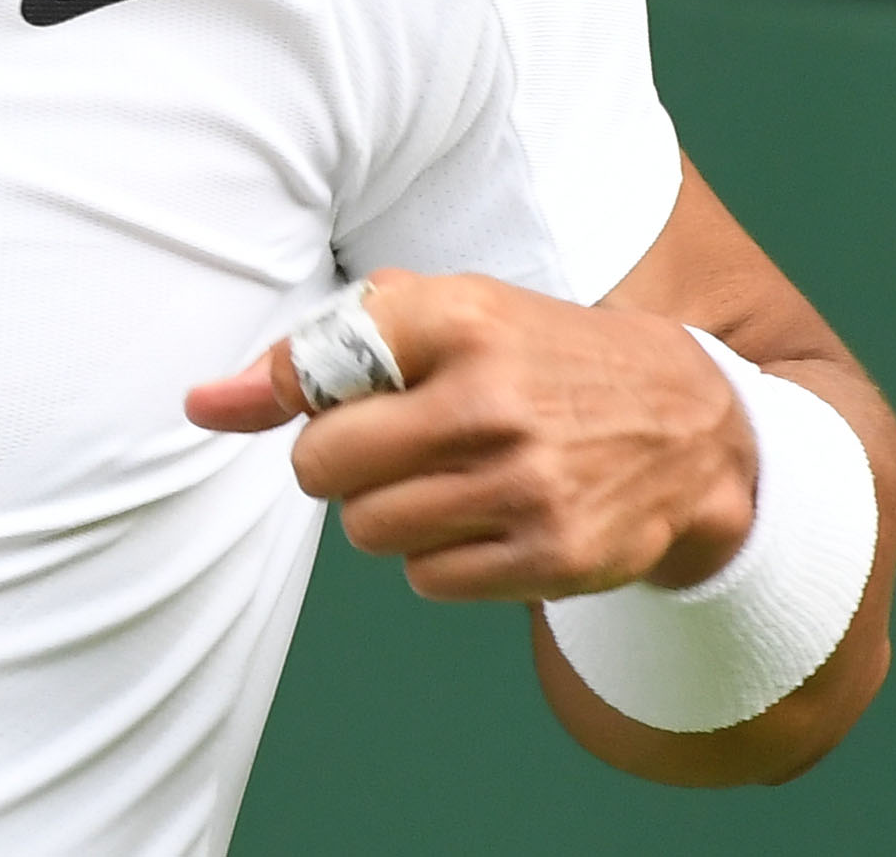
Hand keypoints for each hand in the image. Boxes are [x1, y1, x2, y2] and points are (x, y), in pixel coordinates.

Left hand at [184, 269, 758, 600]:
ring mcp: (526, 484)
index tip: (306, 401)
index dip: (296, 392)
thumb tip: (201, 404)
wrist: (694, 426)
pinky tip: (488, 517)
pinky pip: (427, 579)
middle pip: (322, 468)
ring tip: (448, 478)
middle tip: (389, 446)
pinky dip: (439, 559)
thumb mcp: (449, 316)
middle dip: (339, 464)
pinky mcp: (554, 556)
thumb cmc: (537, 360)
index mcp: (460, 317)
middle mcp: (491, 399)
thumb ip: (321, 348)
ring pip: (369, 530)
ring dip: (389, 513)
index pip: (314, 364)